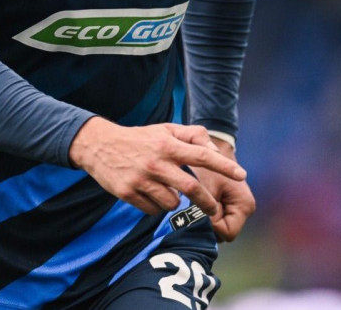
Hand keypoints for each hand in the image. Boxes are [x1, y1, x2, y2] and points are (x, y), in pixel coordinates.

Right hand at [68, 118, 246, 216]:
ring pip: (171, 203)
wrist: (99, 146)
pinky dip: (156, 206)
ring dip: (175, 202)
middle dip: (207, 202)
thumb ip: (191, 136)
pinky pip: (152, 210)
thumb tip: (214, 150)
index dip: (224, 166)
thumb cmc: (139, 138)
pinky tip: (150, 194)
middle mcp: (156, 163)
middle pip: (191, 188)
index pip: (203, 156)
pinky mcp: (127, 193)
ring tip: (166, 191)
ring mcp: (141, 180)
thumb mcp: (165, 129)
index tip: (241, 175)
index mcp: (168, 145)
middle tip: (212, 208)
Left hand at [194, 136, 254, 241]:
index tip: (198, 211)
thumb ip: (203, 210)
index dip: (211, 227)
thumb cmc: (206, 164)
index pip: (227, 233)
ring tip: (192, 204)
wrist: (210, 145)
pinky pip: (214, 218)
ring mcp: (236, 207)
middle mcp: (244, 209)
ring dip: (204, 219)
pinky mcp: (227, 203)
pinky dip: (204, 213)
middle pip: (222, 232)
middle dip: (207, 224)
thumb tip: (196, 231)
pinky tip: (193, 203)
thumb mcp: (204, 186)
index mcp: (244, 206)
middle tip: (192, 210)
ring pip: (217, 227)